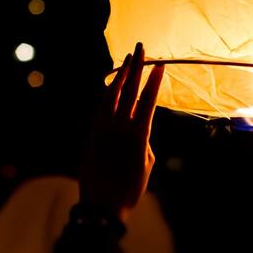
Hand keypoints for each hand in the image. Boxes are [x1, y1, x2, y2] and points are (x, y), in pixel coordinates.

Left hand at [79, 43, 164, 221]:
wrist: (102, 205)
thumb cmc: (130, 189)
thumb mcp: (147, 165)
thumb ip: (144, 142)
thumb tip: (140, 128)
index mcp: (139, 136)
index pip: (148, 101)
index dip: (154, 81)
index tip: (160, 64)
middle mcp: (121, 128)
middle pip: (130, 91)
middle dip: (137, 68)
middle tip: (141, 48)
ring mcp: (104, 130)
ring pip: (112, 95)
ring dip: (119, 76)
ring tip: (126, 60)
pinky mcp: (91, 134)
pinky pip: (100, 108)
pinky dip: (107, 94)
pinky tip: (111, 84)